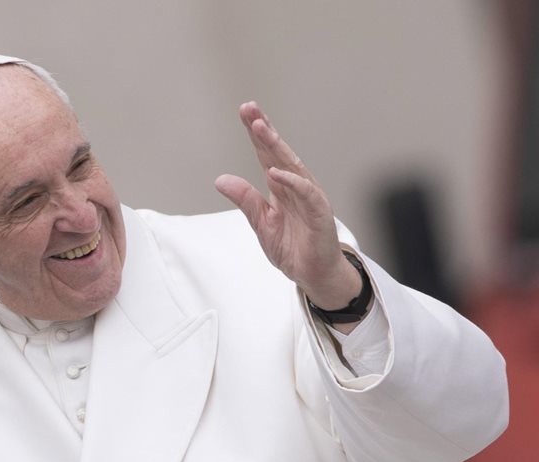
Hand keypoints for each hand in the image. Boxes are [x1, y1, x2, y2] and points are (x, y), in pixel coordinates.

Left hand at [214, 101, 361, 314]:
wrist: (313, 274)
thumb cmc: (292, 247)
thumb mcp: (260, 222)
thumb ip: (245, 200)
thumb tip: (220, 179)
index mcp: (280, 187)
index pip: (266, 154)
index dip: (256, 133)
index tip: (245, 111)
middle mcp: (295, 187)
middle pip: (278, 153)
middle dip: (264, 130)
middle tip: (250, 109)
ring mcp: (309, 198)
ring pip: (292, 166)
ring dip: (276, 147)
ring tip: (261, 128)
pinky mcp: (319, 214)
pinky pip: (306, 193)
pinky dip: (292, 182)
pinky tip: (276, 172)